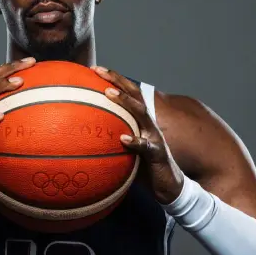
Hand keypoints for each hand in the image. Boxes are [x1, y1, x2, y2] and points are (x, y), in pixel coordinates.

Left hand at [92, 65, 183, 204]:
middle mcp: (149, 123)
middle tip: (99, 70)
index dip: (114, 79)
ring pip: (141, 113)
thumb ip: (113, 138)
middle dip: (117, 80)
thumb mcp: (127, 149)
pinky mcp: (157, 153)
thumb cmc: (144, 166)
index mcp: (141, 120)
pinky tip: (123, 139)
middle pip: (135, 95)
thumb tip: (86, 135)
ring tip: (108, 93)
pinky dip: (135, 141)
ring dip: (125, 102)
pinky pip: (145, 146)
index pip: (129, 94)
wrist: (169, 185)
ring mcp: (154, 136)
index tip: (95, 69)